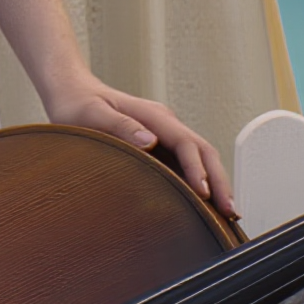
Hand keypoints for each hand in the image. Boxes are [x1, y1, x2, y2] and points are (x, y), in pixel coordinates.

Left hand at [43, 75, 237, 219]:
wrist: (72, 90)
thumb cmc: (78, 106)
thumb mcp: (93, 116)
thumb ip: (121, 127)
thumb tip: (151, 142)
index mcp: (153, 115)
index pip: (186, 143)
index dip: (198, 169)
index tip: (204, 194)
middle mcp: (164, 121)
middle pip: (203, 150)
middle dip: (220, 180)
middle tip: (231, 213)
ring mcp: (165, 130)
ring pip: (201, 155)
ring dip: (215, 181)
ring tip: (226, 213)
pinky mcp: (160, 141)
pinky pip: (189, 159)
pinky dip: (203, 178)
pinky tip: (205, 199)